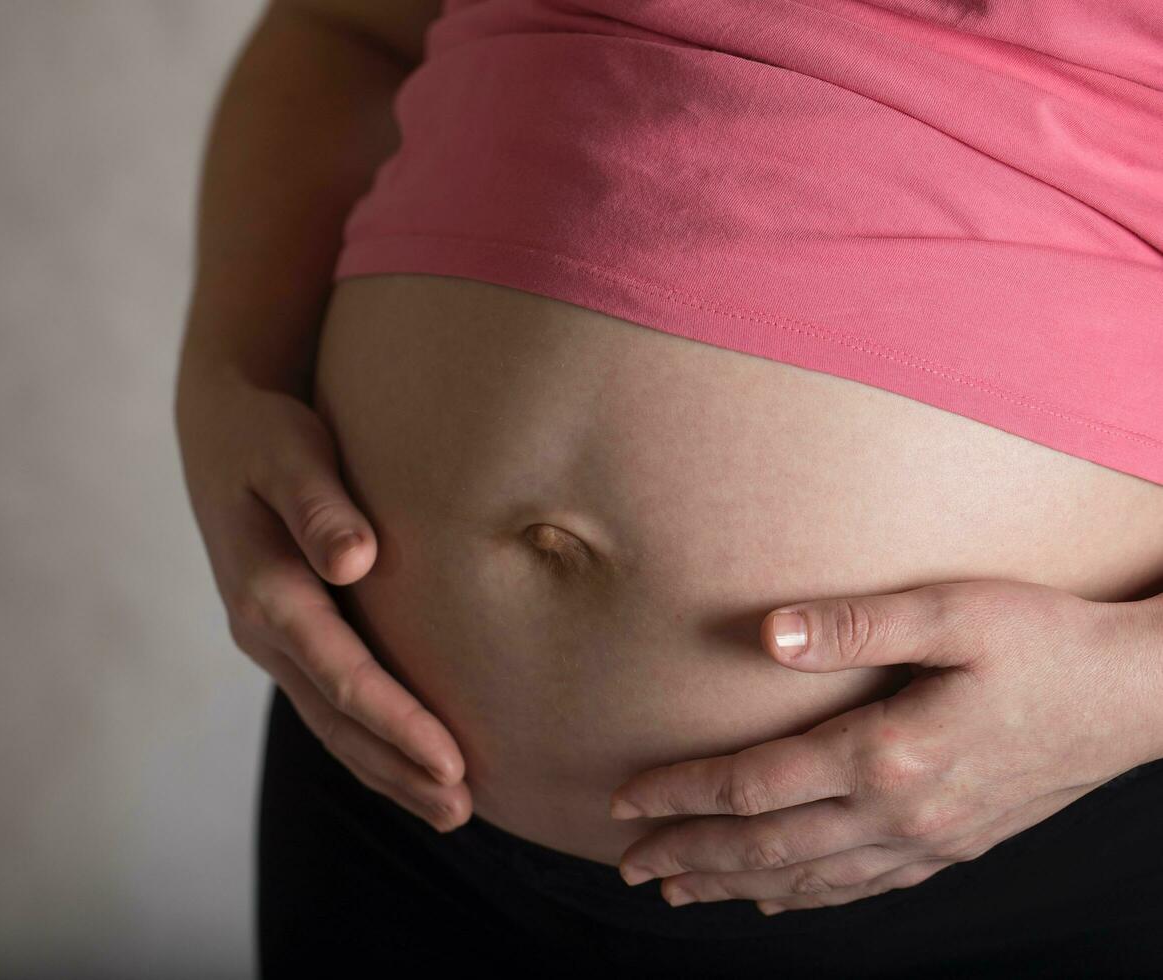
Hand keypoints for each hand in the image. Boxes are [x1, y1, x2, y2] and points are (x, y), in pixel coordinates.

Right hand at [177, 366, 470, 831]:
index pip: (342, 675)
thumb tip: (353, 561)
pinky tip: (411, 764)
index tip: (452, 761)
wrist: (220, 431)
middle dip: (398, 769)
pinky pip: (330, 703)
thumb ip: (318, 504)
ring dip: (388, 769)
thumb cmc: (266, 434)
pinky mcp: (289, 637)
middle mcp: (263, 630)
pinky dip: (371, 741)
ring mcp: (272, 641)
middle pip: (337, 719)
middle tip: (462, 810)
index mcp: (265, 592)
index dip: (398, 723)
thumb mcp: (289, 450)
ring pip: (332, 722)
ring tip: (450, 809)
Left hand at [608, 580, 1162, 915]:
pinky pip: (862, 888)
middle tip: (630, 865)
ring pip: (809, 879)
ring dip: (735, 886)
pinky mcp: (953, 847)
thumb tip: (768, 635)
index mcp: (887, 755)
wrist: (1137, 696)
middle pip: (768, 847)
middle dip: (690, 856)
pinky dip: (806, 897)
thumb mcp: (952, 612)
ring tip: (679, 891)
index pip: (755, 786)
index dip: (682, 794)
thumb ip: (854, 625)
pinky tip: (777, 899)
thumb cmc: (1043, 641)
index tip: (624, 802)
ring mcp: (929, 841)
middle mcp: (901, 814)